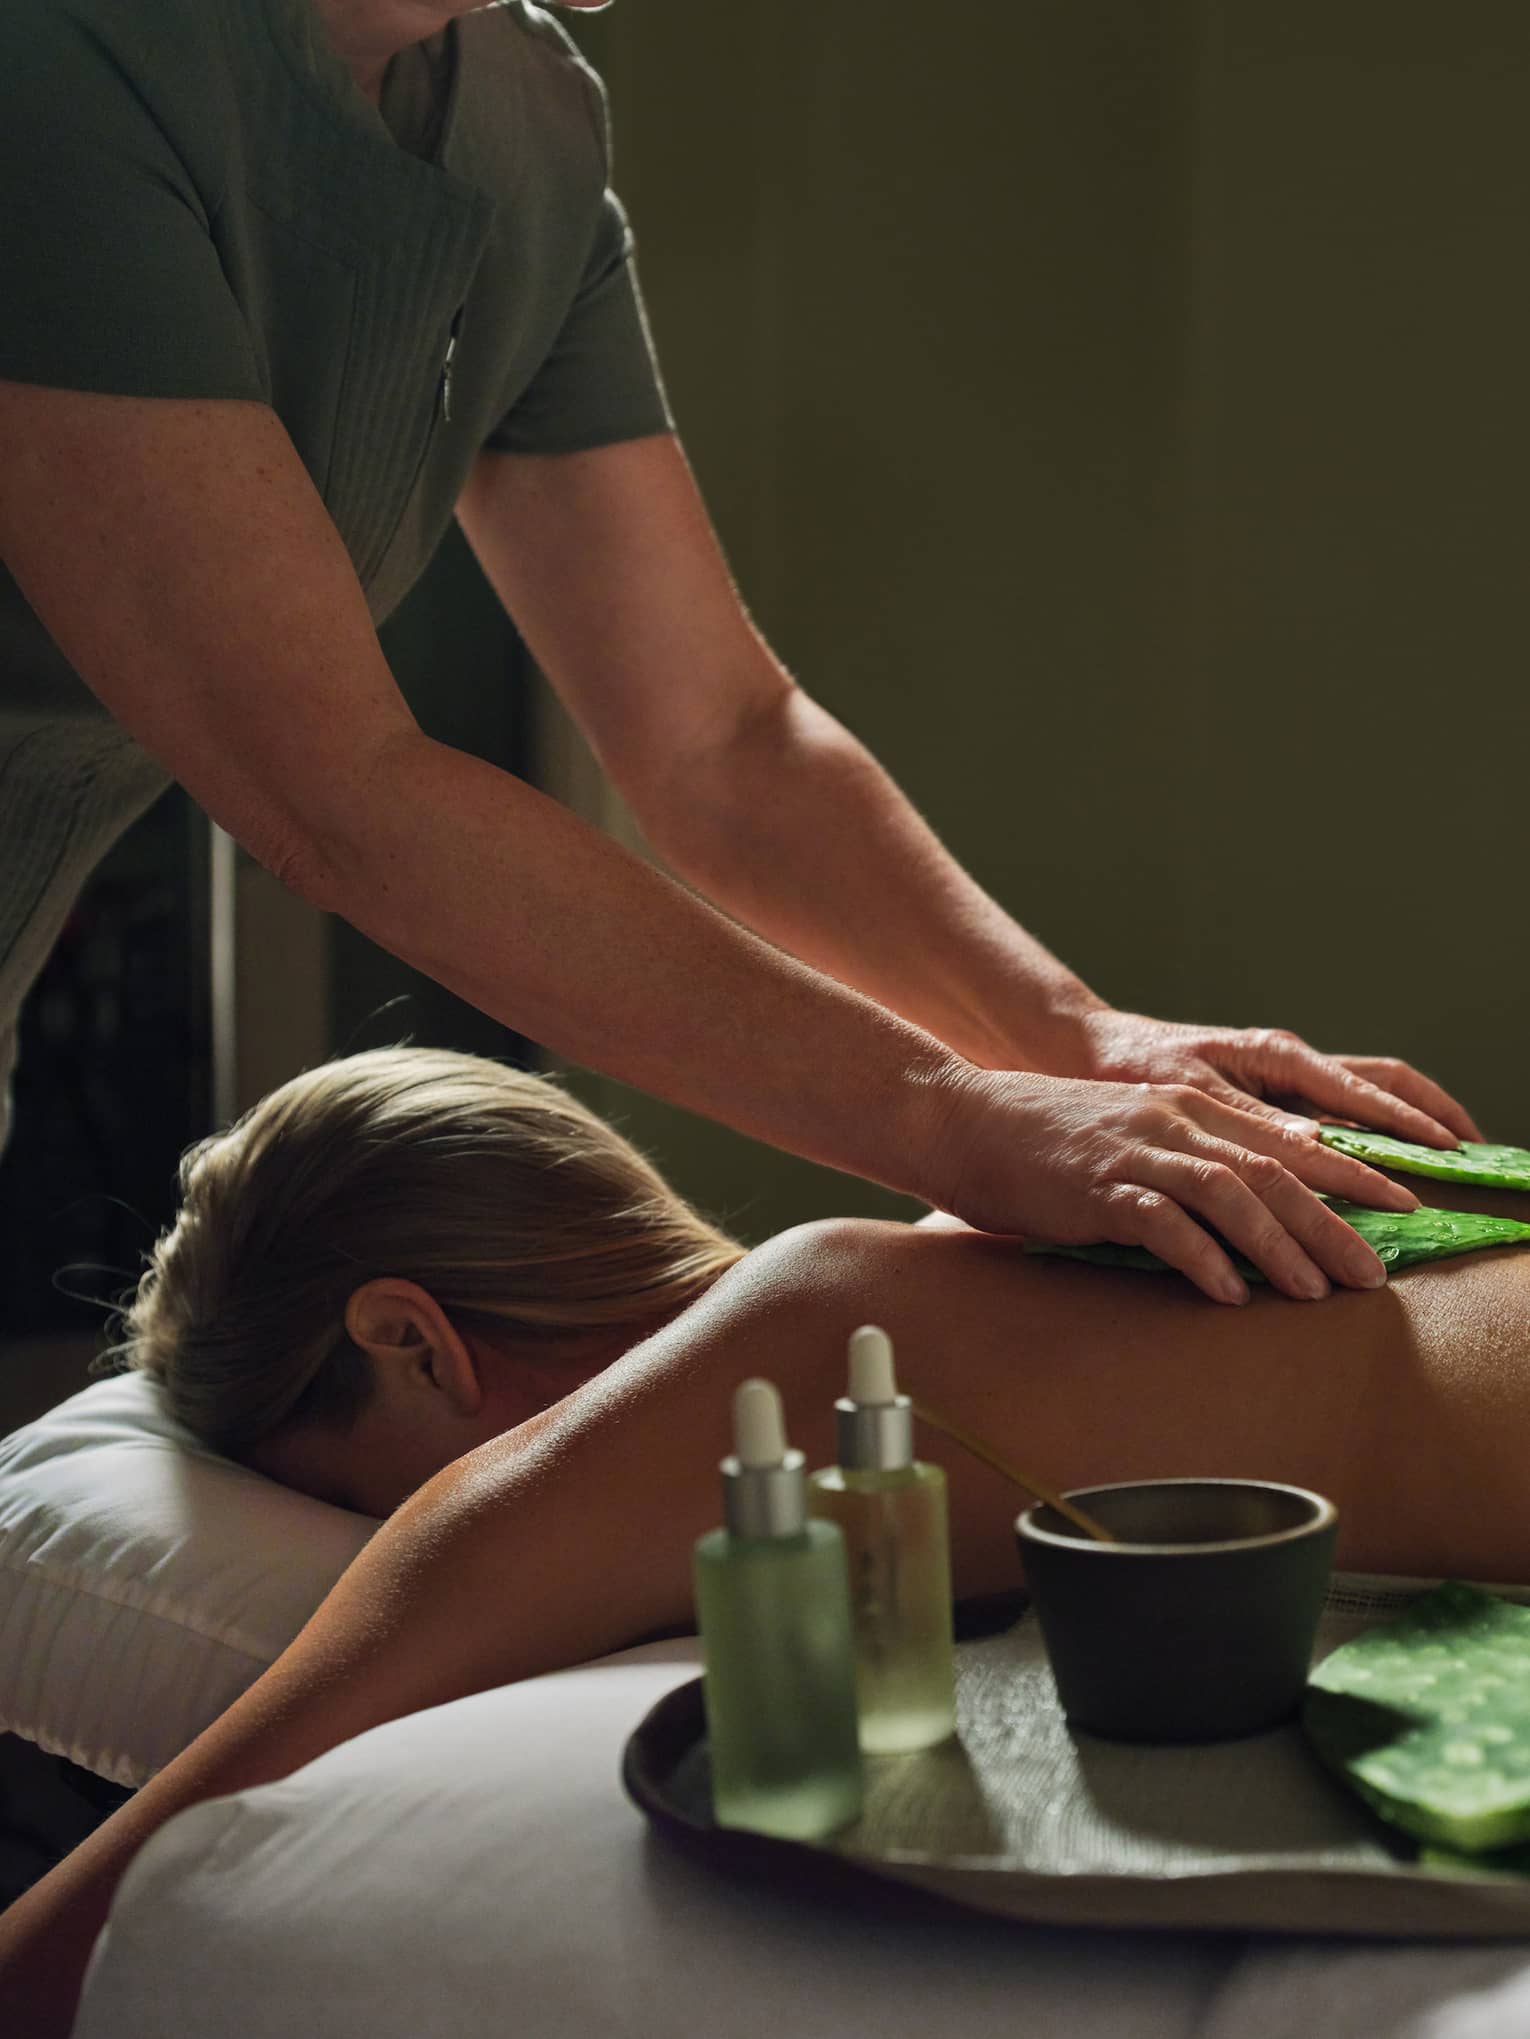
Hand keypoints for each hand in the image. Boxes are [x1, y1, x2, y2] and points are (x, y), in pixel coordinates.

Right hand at [925, 1065, 1423, 1304]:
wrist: (956, 1118)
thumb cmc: (1038, 1141)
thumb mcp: (1128, 1141)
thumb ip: (1183, 1171)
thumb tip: (1243, 1228)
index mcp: (1187, 1108)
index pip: (1287, 1144)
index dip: (1349, 1179)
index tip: (1399, 1210)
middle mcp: (1171, 1121)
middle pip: (1276, 1172)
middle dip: (1336, 1224)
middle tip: (1376, 1273)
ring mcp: (1134, 1151)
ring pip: (1231, 1194)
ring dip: (1282, 1246)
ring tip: (1318, 1292)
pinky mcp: (1094, 1185)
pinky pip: (1162, 1223)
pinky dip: (1202, 1259)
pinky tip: (1230, 1293)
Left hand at [1067, 1010, 1481, 1148]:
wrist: (1098, 1050)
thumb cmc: (1136, 1067)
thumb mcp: (1192, 1095)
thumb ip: (1253, 1122)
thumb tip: (1319, 1149)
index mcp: (1279, 1055)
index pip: (1363, 1092)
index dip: (1406, 1128)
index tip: (1446, 1158)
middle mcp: (1291, 1063)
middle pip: (1385, 1082)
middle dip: (1432, 1114)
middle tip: (1476, 1154)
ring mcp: (1284, 1078)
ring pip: (1369, 1093)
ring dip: (1411, 1120)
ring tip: (1453, 1154)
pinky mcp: (1271, 1096)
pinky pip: (1337, 1113)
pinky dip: (1372, 1133)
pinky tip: (1388, 1164)